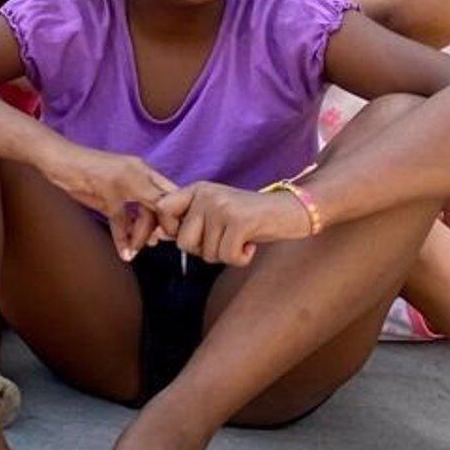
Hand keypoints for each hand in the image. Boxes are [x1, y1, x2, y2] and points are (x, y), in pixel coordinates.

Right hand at [39, 142, 178, 260]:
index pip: (172, 192)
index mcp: (141, 169)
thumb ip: (128, 211)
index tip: (167, 234)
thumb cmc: (80, 174)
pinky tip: (124, 253)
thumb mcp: (110, 192)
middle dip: (165, 227)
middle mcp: (138, 171)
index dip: (173, 215)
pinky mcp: (108, 188)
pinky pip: (122, 219)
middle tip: (157, 243)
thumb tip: (153, 237)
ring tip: (136, 251)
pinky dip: (124, 239)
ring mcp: (124, 178)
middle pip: (165, 202)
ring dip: (142, 236)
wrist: (55, 157)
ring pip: (147, 211)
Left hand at [150, 181, 310, 267]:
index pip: (162, 208)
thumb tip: (159, 234)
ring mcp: (222, 207)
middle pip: (183, 241)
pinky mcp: (240, 221)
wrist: (291, 210)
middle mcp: (206, 195)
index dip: (170, 229)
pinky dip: (241, 259)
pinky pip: (228, 256)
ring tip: (241, 239)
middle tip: (225, 241)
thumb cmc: (250, 217)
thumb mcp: (216, 212)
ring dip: (226, 255)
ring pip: (207, 253)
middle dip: (204, 251)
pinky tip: (251, 245)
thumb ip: (190, 221)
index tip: (194, 236)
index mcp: (197, 190)